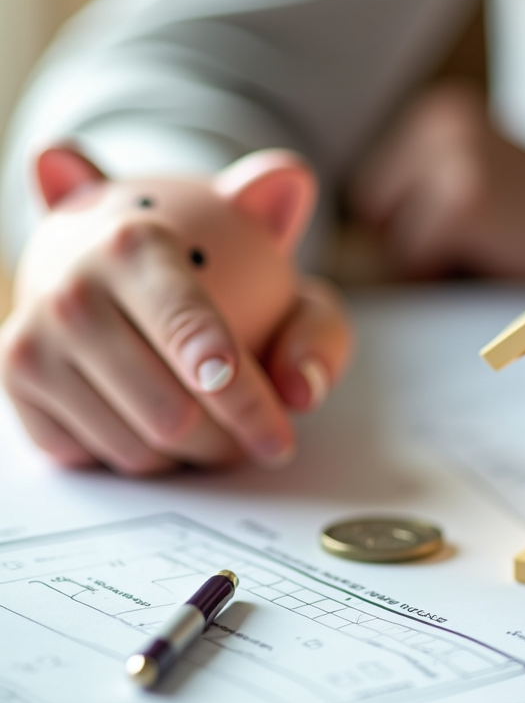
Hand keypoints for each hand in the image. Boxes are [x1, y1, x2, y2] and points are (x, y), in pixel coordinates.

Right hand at [0, 150, 351, 475]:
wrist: (129, 266)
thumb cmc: (224, 282)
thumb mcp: (289, 292)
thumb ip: (317, 328)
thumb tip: (304, 390)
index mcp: (136, 244)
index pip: (191, 331)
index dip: (238, 393)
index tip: (274, 433)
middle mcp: (71, 289)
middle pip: (170, 414)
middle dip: (230, 442)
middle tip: (261, 438)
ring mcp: (32, 342)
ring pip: (134, 448)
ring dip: (191, 455)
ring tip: (219, 429)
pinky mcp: (14, 387)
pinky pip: (95, 459)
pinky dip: (143, 457)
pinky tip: (164, 424)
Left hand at [351, 82, 524, 278]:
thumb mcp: (473, 168)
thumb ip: (420, 184)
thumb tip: (355, 237)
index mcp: (435, 111)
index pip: (376, 186)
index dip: (409, 219)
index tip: (459, 223)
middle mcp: (436, 123)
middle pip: (374, 208)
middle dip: (410, 233)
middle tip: (475, 234)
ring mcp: (449, 159)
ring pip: (393, 237)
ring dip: (430, 254)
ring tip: (489, 237)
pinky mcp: (463, 199)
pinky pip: (418, 258)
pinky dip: (449, 270)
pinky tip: (496, 249)